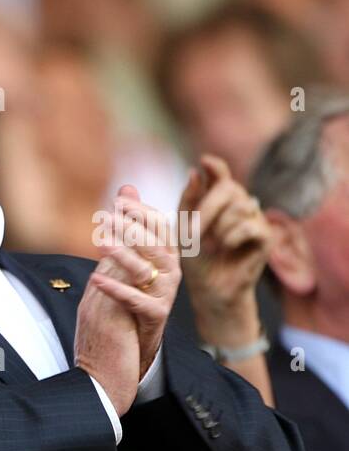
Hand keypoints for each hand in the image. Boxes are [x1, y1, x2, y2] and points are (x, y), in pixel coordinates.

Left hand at [88, 184, 180, 376]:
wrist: (138, 338)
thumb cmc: (136, 289)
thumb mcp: (133, 253)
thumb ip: (131, 221)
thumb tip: (126, 187)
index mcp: (167, 253)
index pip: (159, 226)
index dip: (141, 212)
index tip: (119, 201)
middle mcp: (171, 270)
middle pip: (152, 244)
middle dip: (130, 229)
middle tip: (106, 217)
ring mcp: (166, 293)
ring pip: (144, 269)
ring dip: (121, 254)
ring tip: (100, 242)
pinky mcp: (156, 314)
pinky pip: (134, 299)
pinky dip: (114, 289)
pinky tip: (94, 278)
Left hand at [178, 154, 269, 347]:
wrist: (209, 289)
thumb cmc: (195, 259)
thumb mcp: (184, 228)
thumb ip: (188, 200)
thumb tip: (195, 171)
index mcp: (219, 201)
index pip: (221, 175)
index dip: (216, 167)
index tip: (204, 161)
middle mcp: (240, 205)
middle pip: (230, 188)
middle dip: (208, 208)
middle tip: (194, 231)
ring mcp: (255, 219)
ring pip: (240, 207)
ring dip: (219, 227)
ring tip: (213, 244)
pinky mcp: (266, 237)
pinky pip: (249, 226)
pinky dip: (232, 237)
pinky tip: (227, 248)